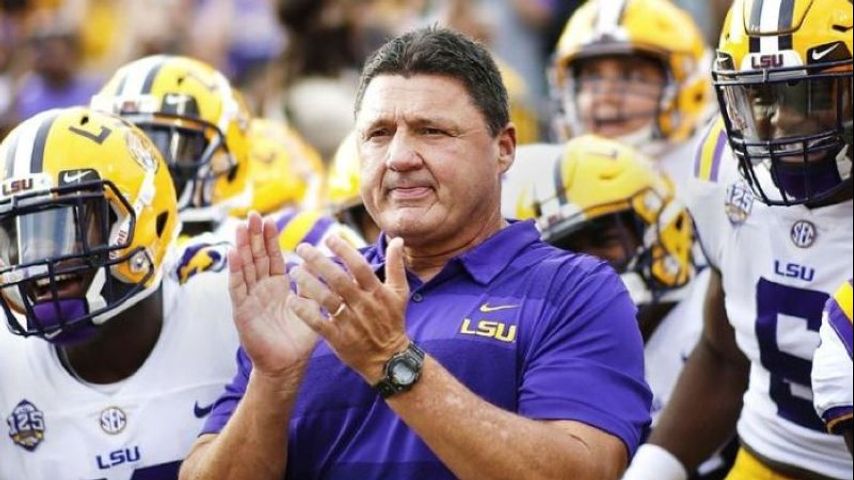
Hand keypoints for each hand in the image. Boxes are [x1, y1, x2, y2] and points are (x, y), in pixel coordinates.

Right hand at [228, 212, 317, 378]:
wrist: (288, 364)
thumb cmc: (300, 338)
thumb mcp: (311, 305)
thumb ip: (313, 285)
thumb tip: (320, 262)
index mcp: (277, 286)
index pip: (271, 257)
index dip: (269, 238)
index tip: (269, 219)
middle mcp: (261, 289)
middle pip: (255, 256)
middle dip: (254, 235)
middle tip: (253, 214)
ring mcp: (250, 298)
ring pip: (245, 267)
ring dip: (242, 246)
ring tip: (241, 226)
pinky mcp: (242, 310)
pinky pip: (238, 286)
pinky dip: (235, 269)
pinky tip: (233, 253)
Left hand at [289, 235, 409, 382]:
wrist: (388, 358)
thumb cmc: (392, 321)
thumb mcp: (400, 293)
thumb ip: (396, 265)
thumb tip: (397, 239)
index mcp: (376, 291)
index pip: (359, 266)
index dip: (344, 250)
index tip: (329, 237)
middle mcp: (363, 305)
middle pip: (338, 279)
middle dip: (319, 261)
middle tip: (302, 247)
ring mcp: (350, 322)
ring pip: (326, 299)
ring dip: (308, 283)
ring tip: (293, 270)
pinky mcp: (339, 339)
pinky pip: (318, 323)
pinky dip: (304, 312)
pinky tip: (291, 300)